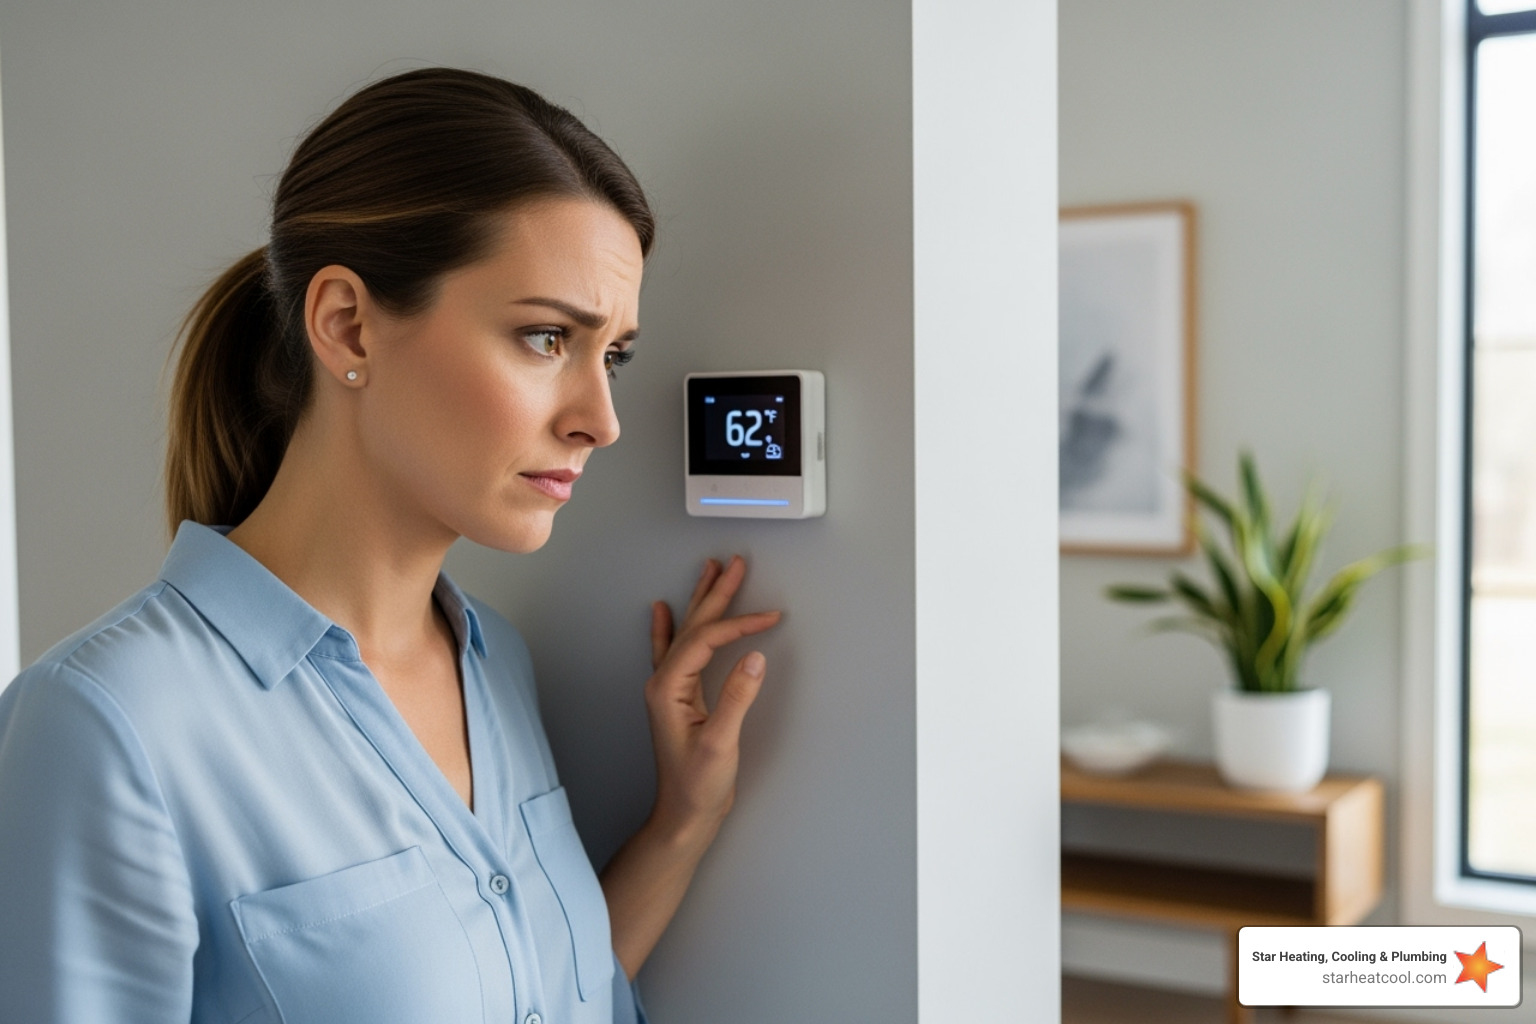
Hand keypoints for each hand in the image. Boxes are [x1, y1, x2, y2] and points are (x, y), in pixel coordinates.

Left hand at [645, 556, 780, 842]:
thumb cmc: (698, 784)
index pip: (707, 640)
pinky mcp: (678, 697)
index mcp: (669, 688)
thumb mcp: (720, 743)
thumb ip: (737, 699)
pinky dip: (669, 627)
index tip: (771, 617)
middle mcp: (664, 682)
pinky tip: (661, 609)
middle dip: (716, 594)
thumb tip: (754, 657)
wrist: (684, 814)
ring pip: (686, 632)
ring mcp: (669, 688)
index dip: (740, 624)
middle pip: (693, 626)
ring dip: (700, 601)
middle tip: (734, 564)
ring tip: (710, 572)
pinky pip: (673, 651)